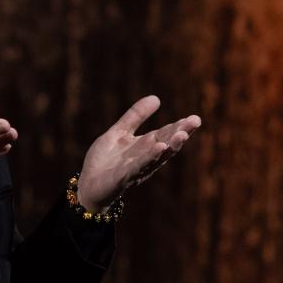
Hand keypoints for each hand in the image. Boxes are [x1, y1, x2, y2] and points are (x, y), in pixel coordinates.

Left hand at [76, 95, 201, 211]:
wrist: (87, 185)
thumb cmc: (105, 161)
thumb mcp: (119, 132)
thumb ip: (135, 116)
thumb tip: (156, 97)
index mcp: (145, 147)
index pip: (165, 134)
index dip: (179, 127)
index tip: (195, 118)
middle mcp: (145, 158)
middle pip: (165, 144)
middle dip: (180, 134)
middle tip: (195, 121)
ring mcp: (135, 169)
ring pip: (156, 156)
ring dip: (170, 146)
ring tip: (182, 134)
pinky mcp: (123, 177)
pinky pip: (138, 166)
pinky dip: (149, 157)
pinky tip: (159, 148)